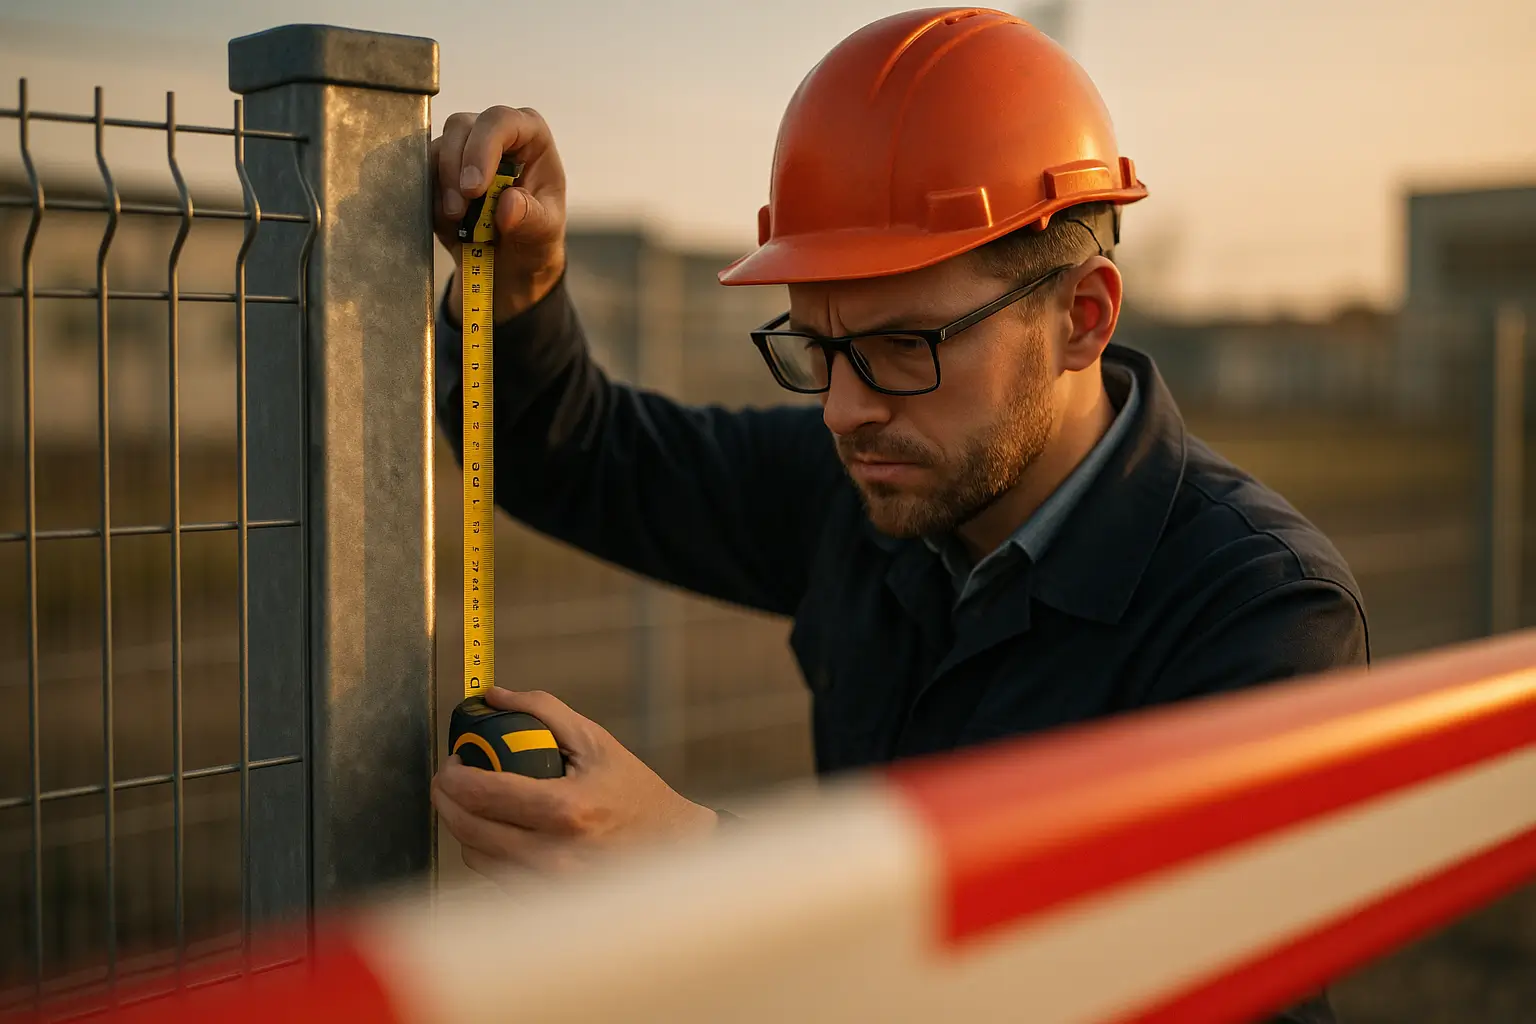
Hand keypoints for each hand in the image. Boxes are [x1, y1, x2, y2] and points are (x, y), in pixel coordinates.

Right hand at [432, 106, 567, 323]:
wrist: (512, 260)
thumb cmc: (535, 236)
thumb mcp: (544, 233)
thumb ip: (532, 218)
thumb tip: (508, 204)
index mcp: (530, 136)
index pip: (501, 121)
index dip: (483, 148)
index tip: (474, 189)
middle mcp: (494, 133)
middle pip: (461, 127)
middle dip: (454, 168)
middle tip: (458, 210)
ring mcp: (464, 147)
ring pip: (438, 147)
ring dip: (441, 185)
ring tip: (456, 219)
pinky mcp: (441, 169)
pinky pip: (423, 171)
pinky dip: (431, 197)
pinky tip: (447, 221)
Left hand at [432, 687, 718, 880]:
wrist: (671, 847)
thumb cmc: (634, 792)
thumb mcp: (595, 742)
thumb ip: (543, 711)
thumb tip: (494, 695)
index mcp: (566, 810)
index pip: (483, 793)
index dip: (453, 774)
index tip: (454, 759)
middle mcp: (553, 855)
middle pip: (467, 828)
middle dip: (446, 798)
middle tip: (451, 778)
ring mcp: (547, 886)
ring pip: (474, 855)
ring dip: (463, 824)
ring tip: (476, 802)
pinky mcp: (544, 903)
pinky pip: (493, 876)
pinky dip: (486, 849)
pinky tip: (499, 829)